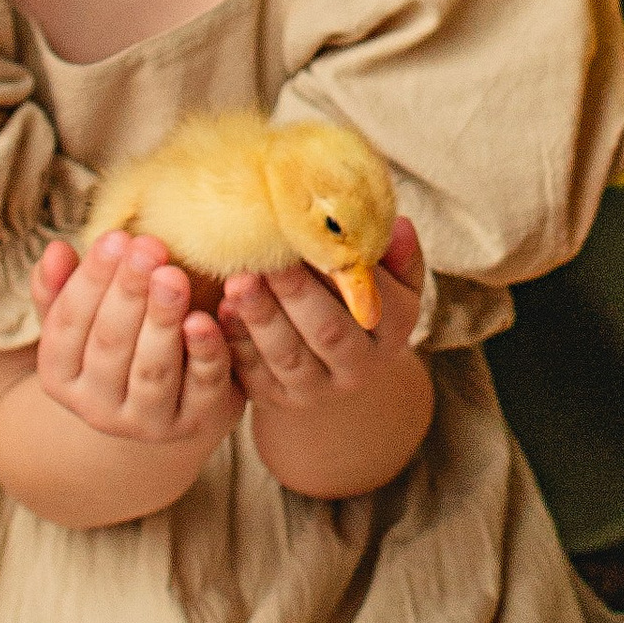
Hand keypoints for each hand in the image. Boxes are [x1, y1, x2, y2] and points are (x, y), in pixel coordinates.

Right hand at [28, 229, 238, 453]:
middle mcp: (95, 408)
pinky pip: (200, 387)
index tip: (115, 237)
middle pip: (110, 345)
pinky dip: (204, 353)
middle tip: (148, 248)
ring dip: (162, 320)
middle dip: (129, 292)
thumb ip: (64, 288)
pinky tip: (206, 319)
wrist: (173, 400)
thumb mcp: (87, 318)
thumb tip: (56, 251)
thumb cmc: (124, 342)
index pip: (67, 324)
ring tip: (173, 277)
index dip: (90, 280)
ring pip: (152, 369)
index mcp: (59, 376)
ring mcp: (145, 422)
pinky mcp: (193, 422)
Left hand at [218, 217, 423, 415]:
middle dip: (296, 294)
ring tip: (238, 281)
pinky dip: (238, 342)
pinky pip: (255, 374)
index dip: (345, 275)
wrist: (333, 364)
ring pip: (288, 356)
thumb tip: (400, 225)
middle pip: (329, 332)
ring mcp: (316, 388)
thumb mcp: (391, 282)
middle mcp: (358, 367)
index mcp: (392, 332)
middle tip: (269, 261)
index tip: (316, 239)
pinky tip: (223, 311)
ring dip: (261, 318)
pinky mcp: (278, 397)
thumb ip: (396, 256)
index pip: (376, 305)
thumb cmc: (357, 303)